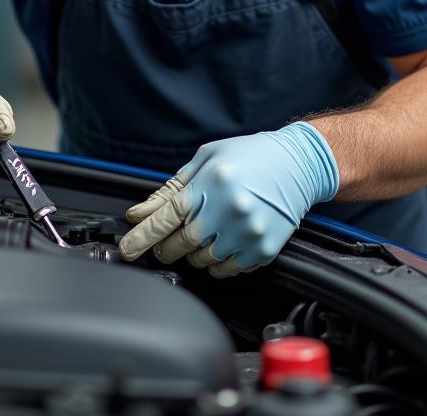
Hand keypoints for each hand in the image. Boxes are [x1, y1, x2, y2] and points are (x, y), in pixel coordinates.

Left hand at [118, 122, 338, 277]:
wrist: (297, 164)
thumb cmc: (250, 156)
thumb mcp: (206, 159)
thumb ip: (172, 188)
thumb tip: (142, 212)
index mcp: (211, 184)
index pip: (165, 218)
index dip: (142, 237)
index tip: (128, 249)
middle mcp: (228, 210)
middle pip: (181, 244)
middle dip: (166, 247)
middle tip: (166, 242)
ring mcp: (247, 233)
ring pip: (202, 261)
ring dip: (193, 254)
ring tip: (203, 233)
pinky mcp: (263, 250)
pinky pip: (228, 270)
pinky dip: (217, 263)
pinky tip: (222, 243)